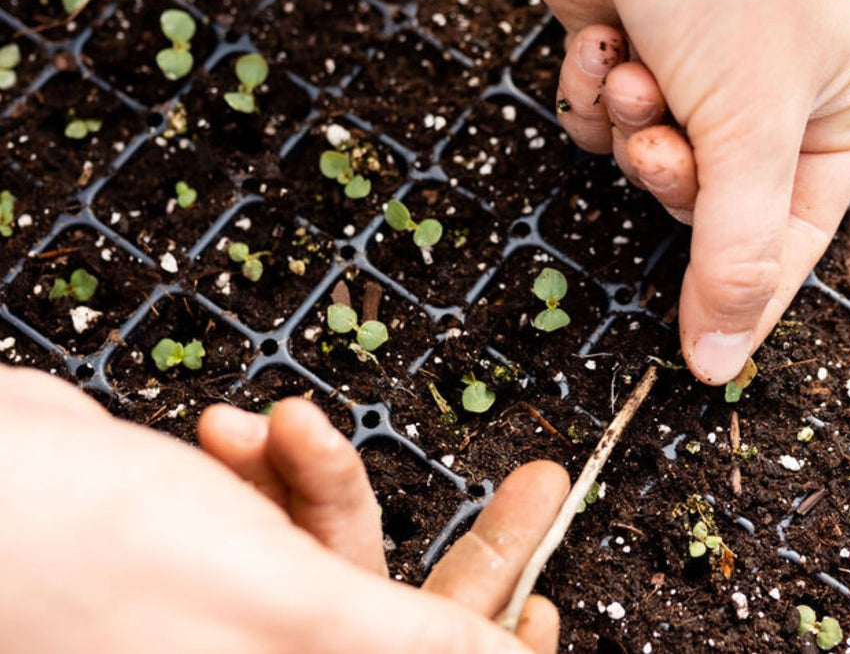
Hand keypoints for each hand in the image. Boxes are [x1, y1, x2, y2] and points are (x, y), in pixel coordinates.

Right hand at [0, 365, 565, 652]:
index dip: (496, 650)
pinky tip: (239, 428)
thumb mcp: (289, 605)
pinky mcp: (207, 557)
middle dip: (473, 546)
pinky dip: (271, 465)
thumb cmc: (87, 555)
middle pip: (409, 621)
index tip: (552, 605)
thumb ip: (412, 645)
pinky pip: (279, 511)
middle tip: (537, 482)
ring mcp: (236, 617)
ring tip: (280, 427)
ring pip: (342, 550)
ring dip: (324, 480)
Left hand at [521, 0, 849, 383]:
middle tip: (663, 138)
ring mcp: (694, 79)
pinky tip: (606, 39)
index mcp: (832, 113)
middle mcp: (768, 103)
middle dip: (673, 176)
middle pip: (711, 209)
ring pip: (648, 166)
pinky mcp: (629, 56)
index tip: (705, 362)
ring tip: (638, 65)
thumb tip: (723, 361)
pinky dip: (593, 91)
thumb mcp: (750, 128)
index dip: (745, 297)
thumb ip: (736, 252)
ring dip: (630, 127)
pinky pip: (602, 122)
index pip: (791, 241)